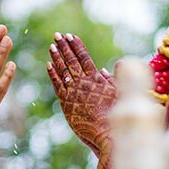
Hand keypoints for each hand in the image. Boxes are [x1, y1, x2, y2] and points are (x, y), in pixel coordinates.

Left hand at [46, 32, 115, 156]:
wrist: (106, 133)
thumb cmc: (116, 115)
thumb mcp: (120, 94)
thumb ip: (113, 79)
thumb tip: (106, 68)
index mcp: (96, 78)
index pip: (84, 57)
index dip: (76, 45)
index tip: (70, 35)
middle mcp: (83, 82)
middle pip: (71, 60)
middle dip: (64, 46)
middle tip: (57, 35)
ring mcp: (73, 92)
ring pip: (62, 70)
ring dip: (56, 57)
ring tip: (52, 46)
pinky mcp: (66, 103)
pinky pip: (57, 85)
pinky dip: (52, 74)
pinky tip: (48, 65)